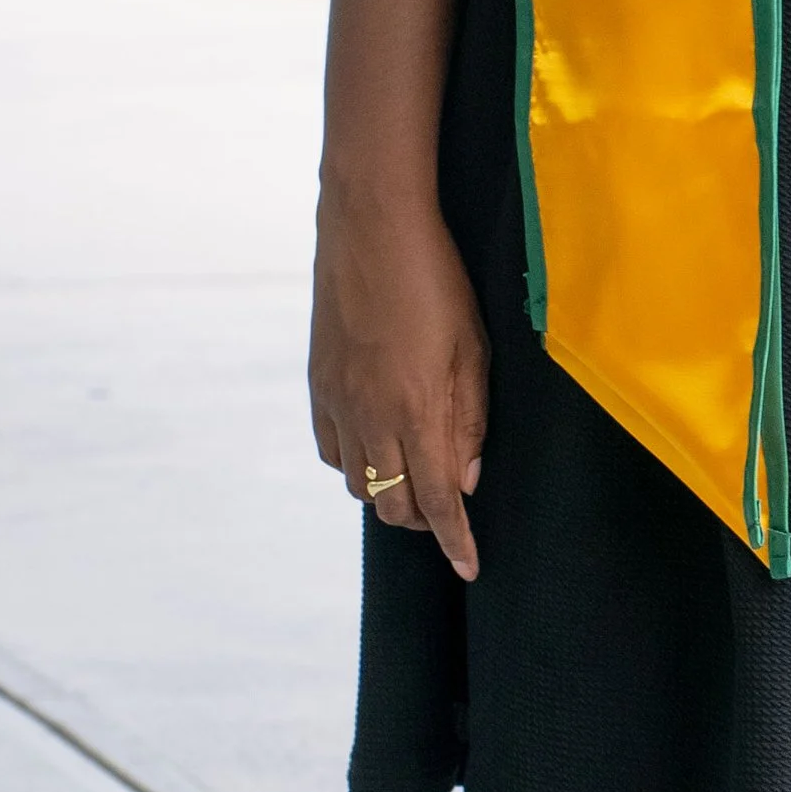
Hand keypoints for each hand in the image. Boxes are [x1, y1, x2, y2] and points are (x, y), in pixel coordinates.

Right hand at [309, 187, 488, 581]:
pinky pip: (330, 450)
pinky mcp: (317, 383)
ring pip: (357, 483)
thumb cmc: (437, 279)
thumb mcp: (474, 347)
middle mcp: (370, 416)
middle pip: (393, 504)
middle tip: (449, 509)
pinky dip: (354, 463)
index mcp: (416, 410)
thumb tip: (467, 481)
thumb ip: (470, 420)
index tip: (470, 568)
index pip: (438, 501)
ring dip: (389, 492)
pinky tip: (375, 447)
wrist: (370, 224)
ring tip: (415, 475)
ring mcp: (337, 401)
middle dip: (424, 519)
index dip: (456, 541)